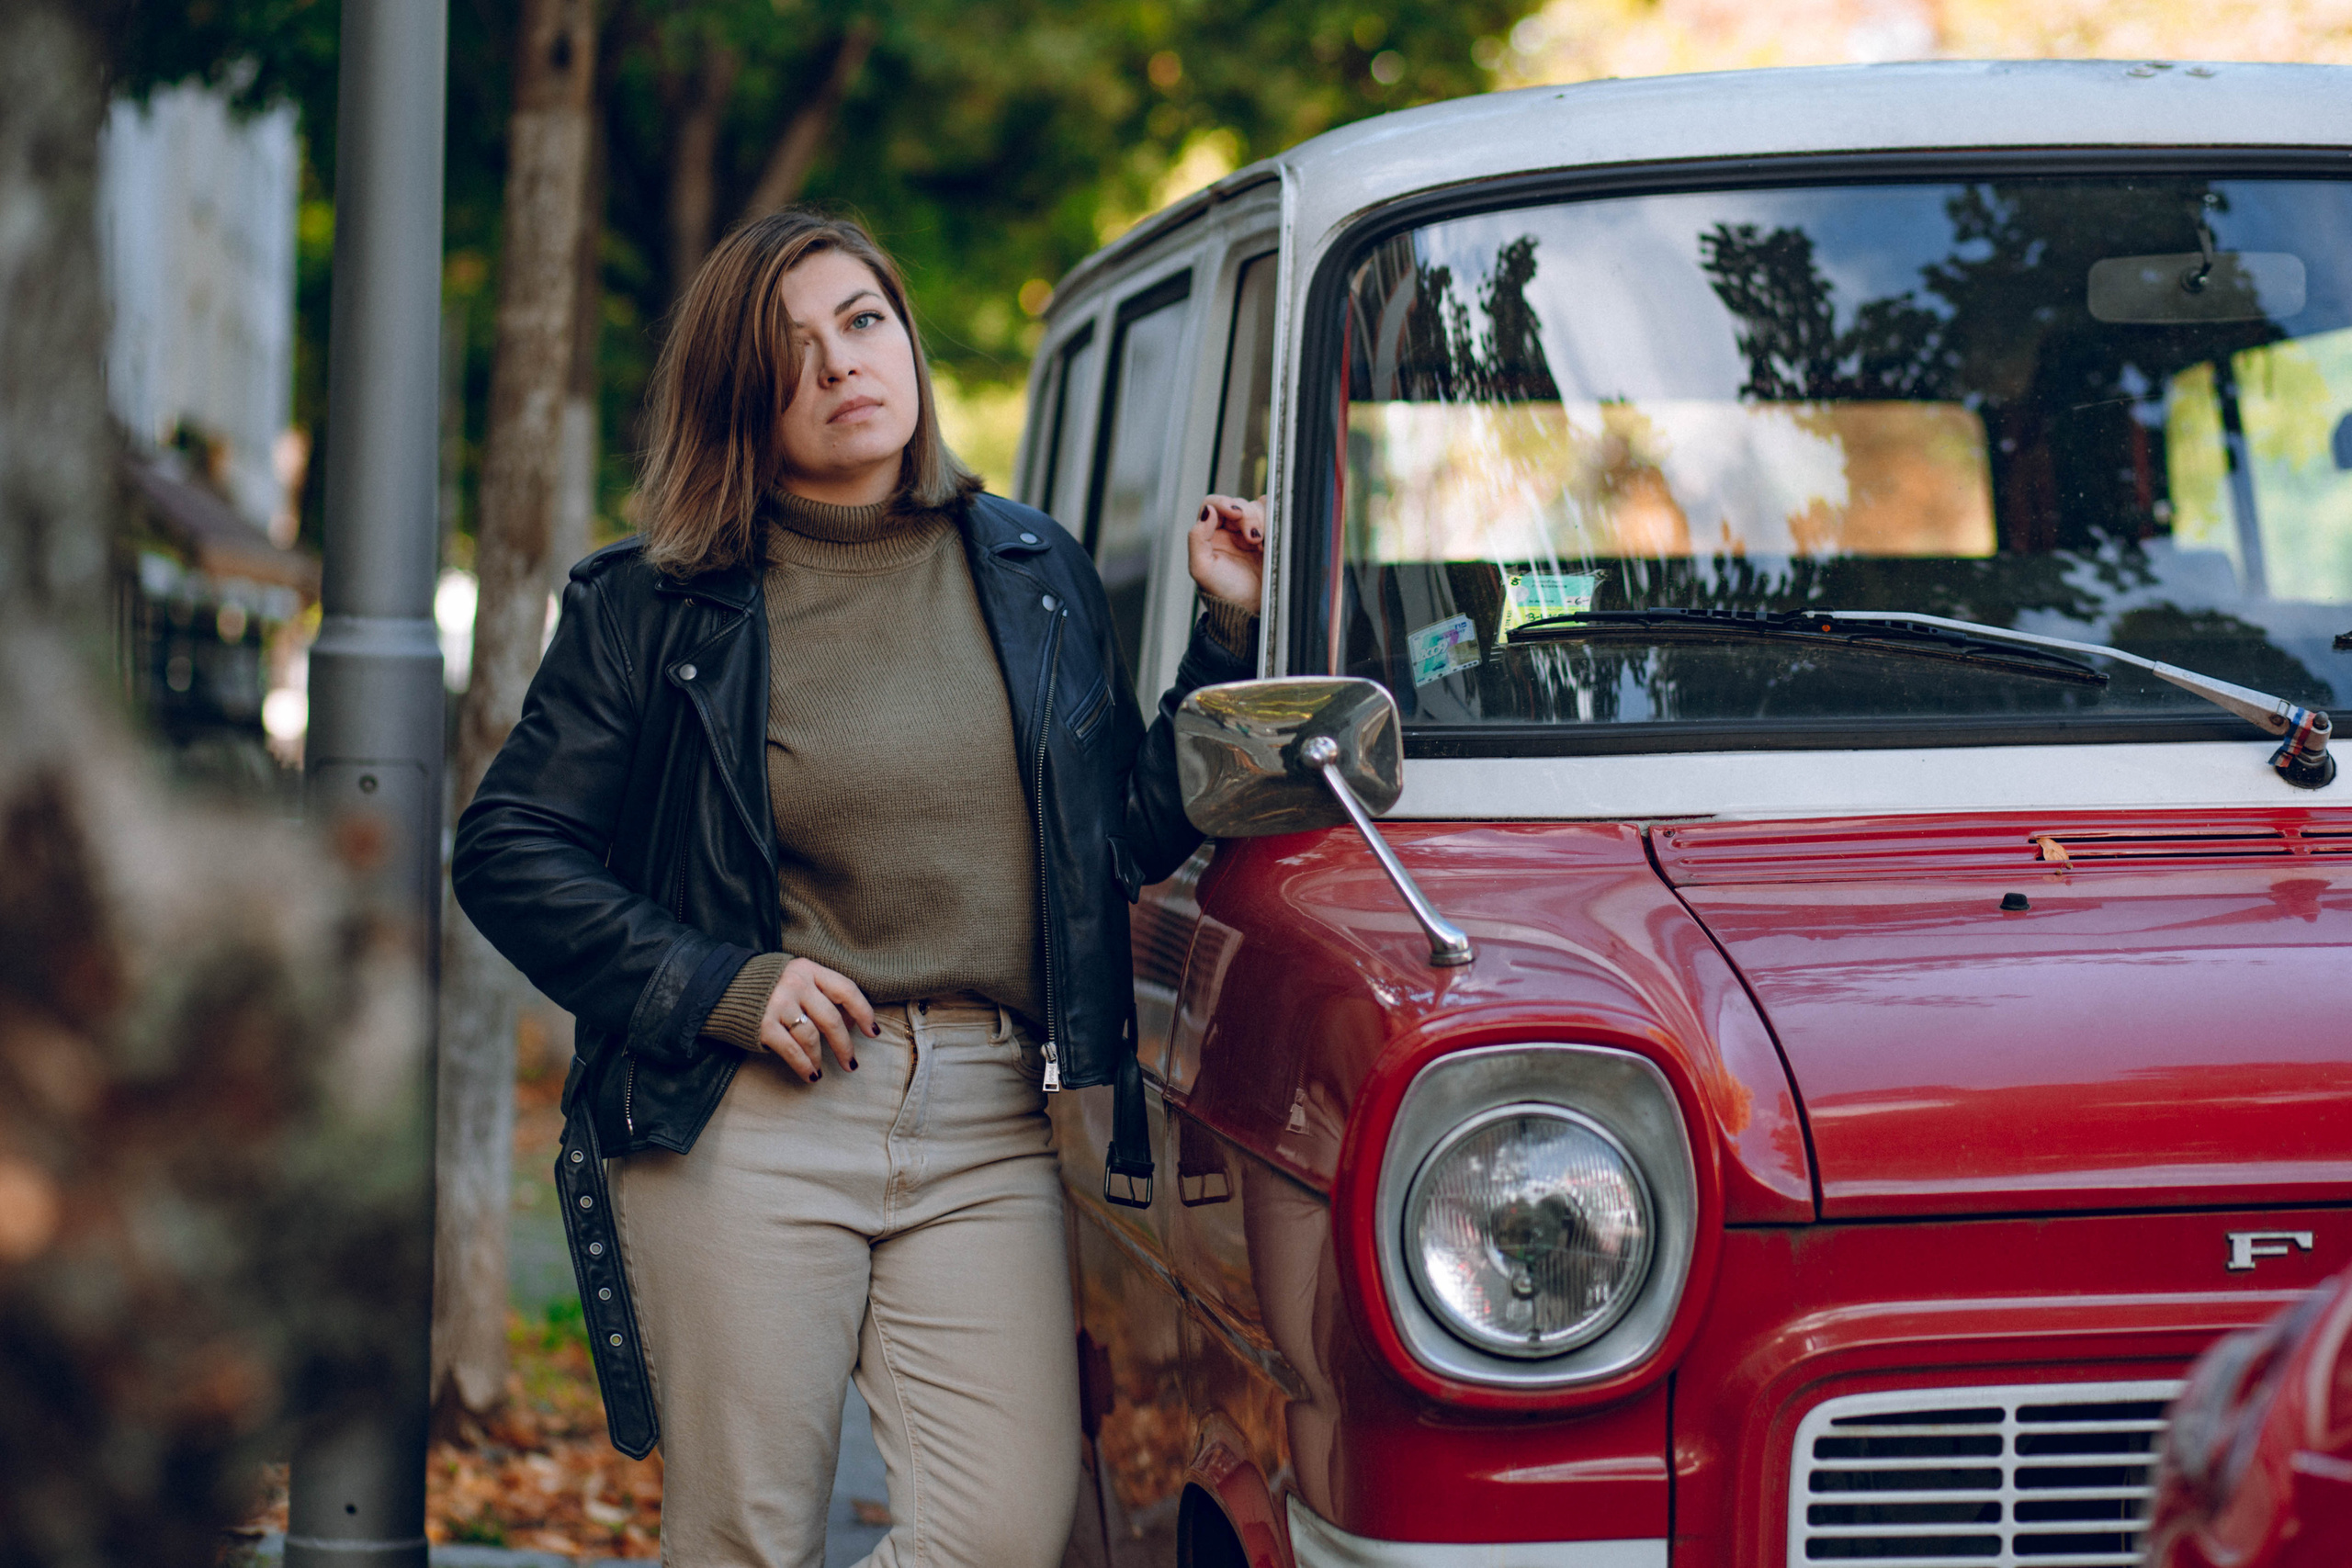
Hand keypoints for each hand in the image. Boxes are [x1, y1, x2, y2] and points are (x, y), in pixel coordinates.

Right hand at [759, 958, 876, 1080]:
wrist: (722, 987)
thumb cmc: (768, 986)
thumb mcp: (797, 979)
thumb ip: (823, 993)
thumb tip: (854, 1021)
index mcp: (808, 970)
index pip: (846, 989)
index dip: (864, 1012)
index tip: (873, 1032)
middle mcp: (796, 984)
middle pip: (832, 1019)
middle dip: (844, 1045)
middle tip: (851, 1063)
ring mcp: (779, 1004)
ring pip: (812, 1037)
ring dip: (820, 1058)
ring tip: (821, 1069)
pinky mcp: (764, 1025)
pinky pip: (792, 1051)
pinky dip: (804, 1066)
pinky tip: (810, 1075)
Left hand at [1189, 494, 1265, 610]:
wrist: (1249, 608)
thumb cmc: (1223, 592)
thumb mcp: (1202, 568)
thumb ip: (1197, 537)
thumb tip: (1207, 511)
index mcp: (1209, 534)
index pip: (1213, 504)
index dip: (1224, 503)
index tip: (1235, 514)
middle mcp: (1228, 530)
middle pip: (1237, 505)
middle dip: (1247, 516)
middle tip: (1254, 538)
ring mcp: (1248, 533)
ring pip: (1255, 509)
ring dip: (1260, 520)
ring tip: (1262, 542)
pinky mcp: (1267, 537)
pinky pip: (1271, 516)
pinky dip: (1273, 518)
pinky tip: (1271, 534)